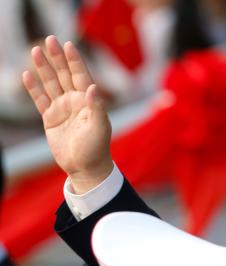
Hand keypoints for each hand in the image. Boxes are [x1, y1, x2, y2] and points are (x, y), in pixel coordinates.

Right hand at [23, 36, 112, 193]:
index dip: (74, 60)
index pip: (81, 76)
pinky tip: (27, 75)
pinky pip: (40, 100)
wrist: (85, 167)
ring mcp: (62, 109)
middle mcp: (75, 101)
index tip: (68, 44)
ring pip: (50, 84)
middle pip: (64, 75)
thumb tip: (94, 88)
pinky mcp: (50, 119)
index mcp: (89, 101)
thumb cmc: (96, 147)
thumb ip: (96, 107)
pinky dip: (34, 88)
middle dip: (57, 58)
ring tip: (35, 51)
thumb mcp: (99, 127)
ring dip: (43, 68)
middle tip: (49, 39)